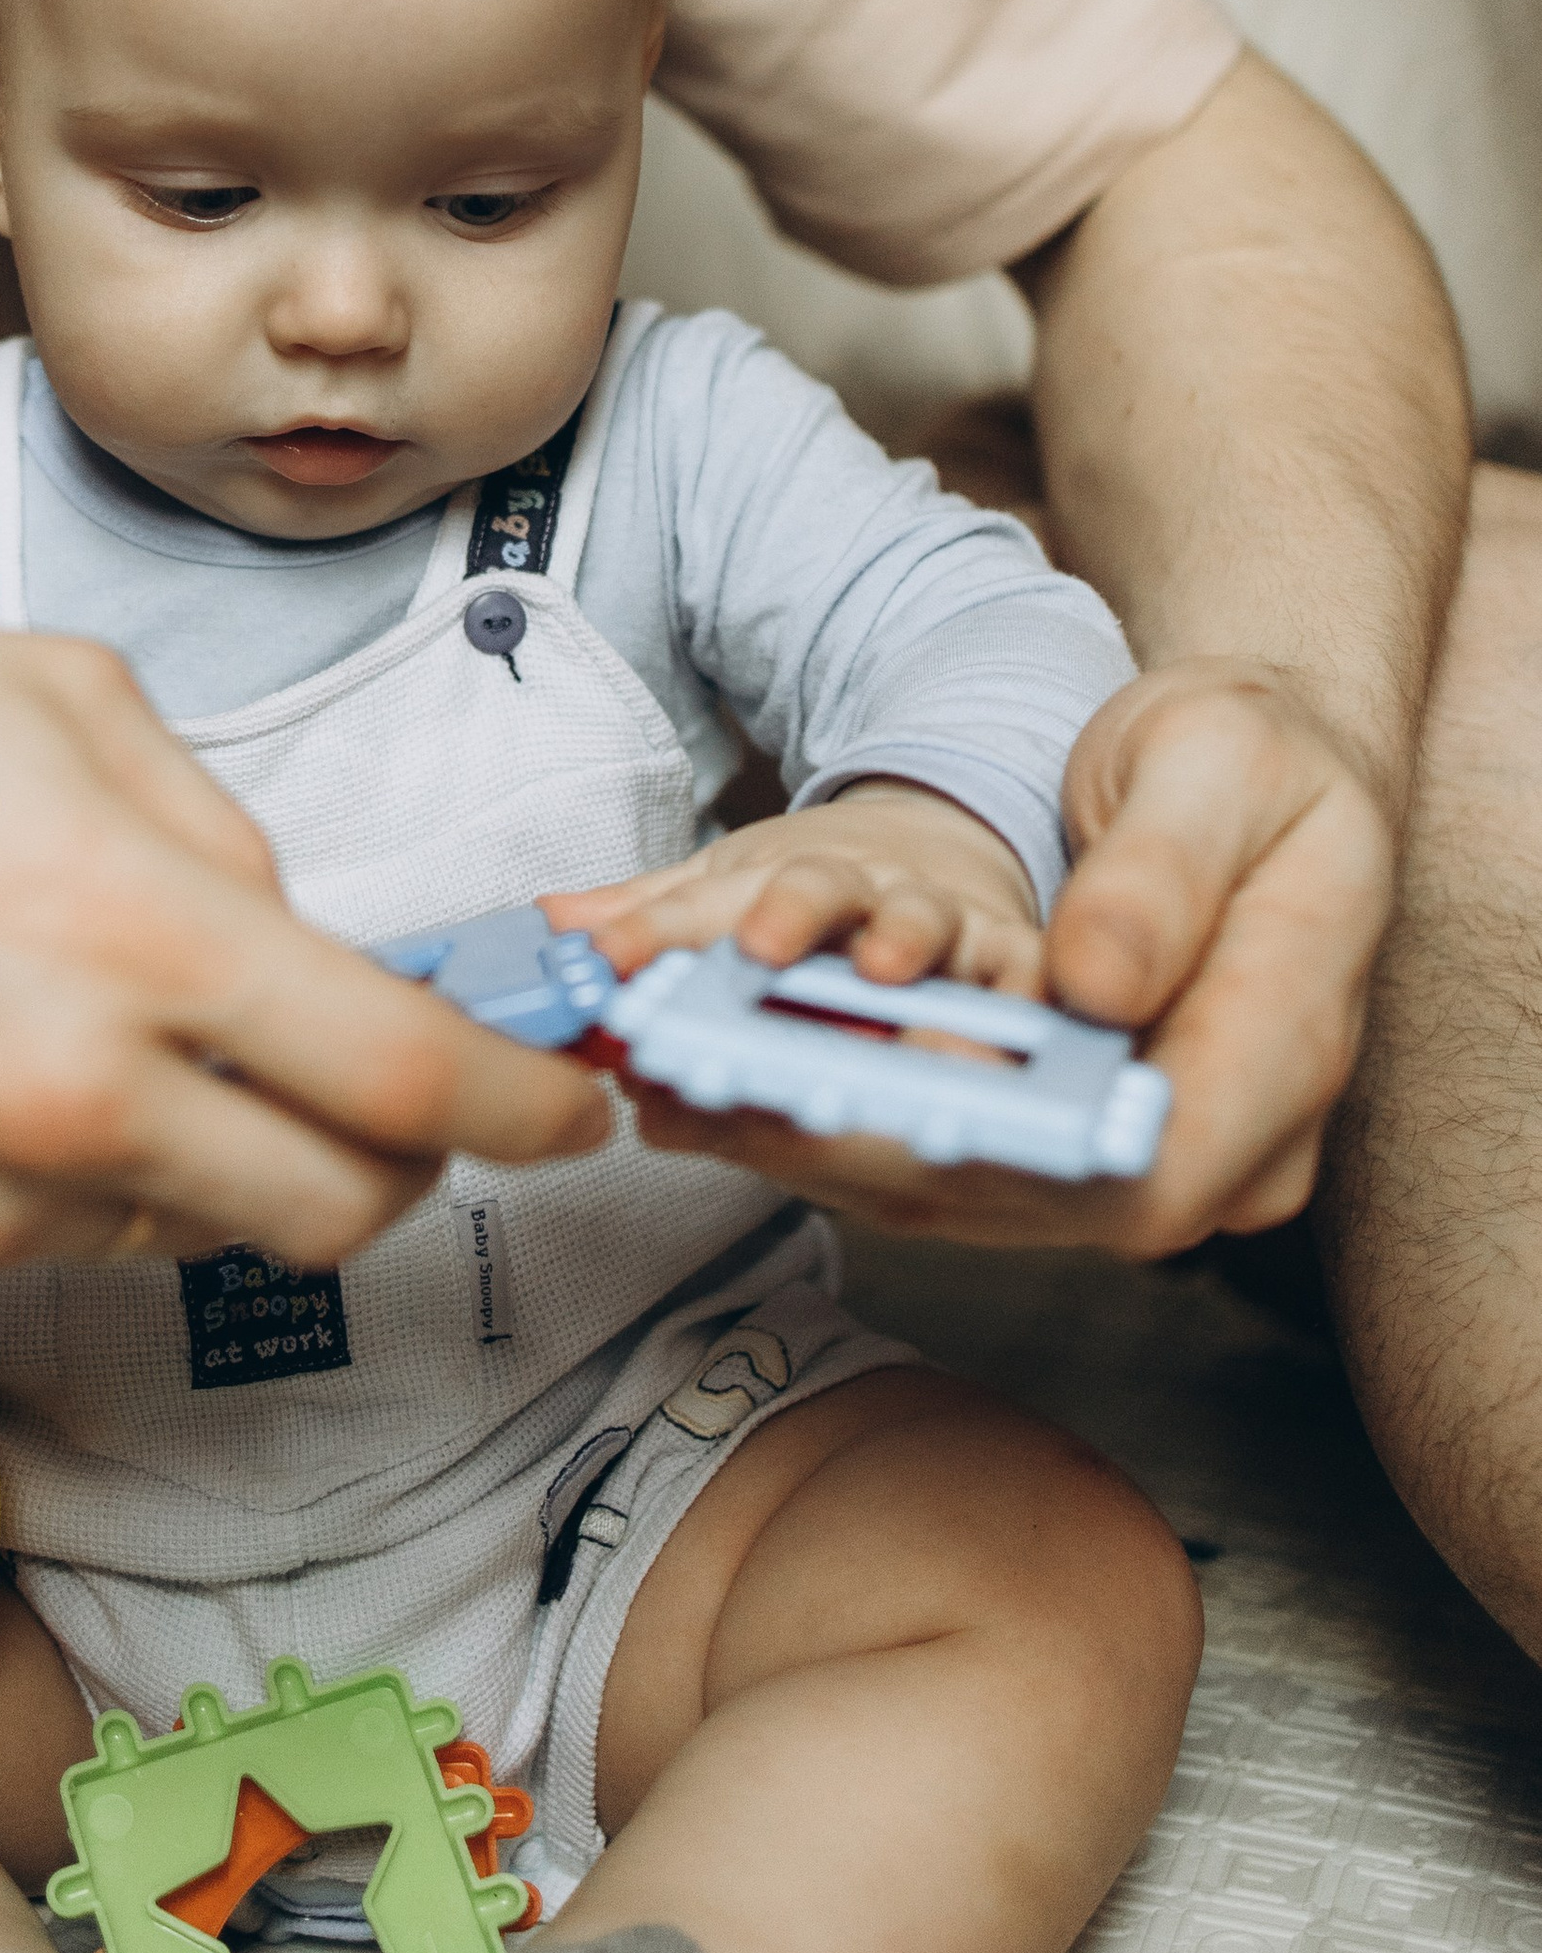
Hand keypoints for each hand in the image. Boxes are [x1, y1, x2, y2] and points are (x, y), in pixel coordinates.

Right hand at [0, 598, 607, 1272]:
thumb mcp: (51, 689)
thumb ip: (210, 820)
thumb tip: (287, 926)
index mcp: (132, 932)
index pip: (403, 1079)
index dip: (524, 1104)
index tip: (577, 1099)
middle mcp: (70, 1097)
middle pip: (340, 1207)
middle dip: (413, 1162)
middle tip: (414, 1094)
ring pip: (209, 1229)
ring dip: (250, 1159)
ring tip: (176, 1036)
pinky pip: (80, 1237)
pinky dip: (120, 1175)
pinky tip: (51, 1065)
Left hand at [551, 782, 1044, 1000]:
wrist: (943, 859)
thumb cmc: (823, 896)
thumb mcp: (730, 891)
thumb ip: (650, 920)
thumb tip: (552, 927)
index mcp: (792, 885)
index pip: (717, 901)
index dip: (659, 932)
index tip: (608, 960)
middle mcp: (866, 902)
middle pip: (828, 897)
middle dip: (791, 917)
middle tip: (756, 943)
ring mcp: (945, 931)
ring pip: (925, 926)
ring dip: (903, 942)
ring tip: (884, 968)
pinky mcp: (1016, 966)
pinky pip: (1027, 984)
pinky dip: (1024, 1001)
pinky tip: (1010, 1032)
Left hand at [559, 671, 1390, 1253]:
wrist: (1266, 778)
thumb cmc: (1260, 757)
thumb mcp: (1221, 765)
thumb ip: (1162, 873)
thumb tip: (1092, 987)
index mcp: (1281, 1052)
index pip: (1140, 1174)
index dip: (986, 1158)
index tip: (841, 1107)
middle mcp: (1215, 1144)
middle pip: (1024, 1195)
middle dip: (847, 1146)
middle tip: (699, 1085)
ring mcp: (1136, 1150)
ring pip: (963, 1185)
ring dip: (809, 1139)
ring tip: (672, 1078)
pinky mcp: (1067, 1134)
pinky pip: (944, 1150)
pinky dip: (828, 1116)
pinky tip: (717, 1079)